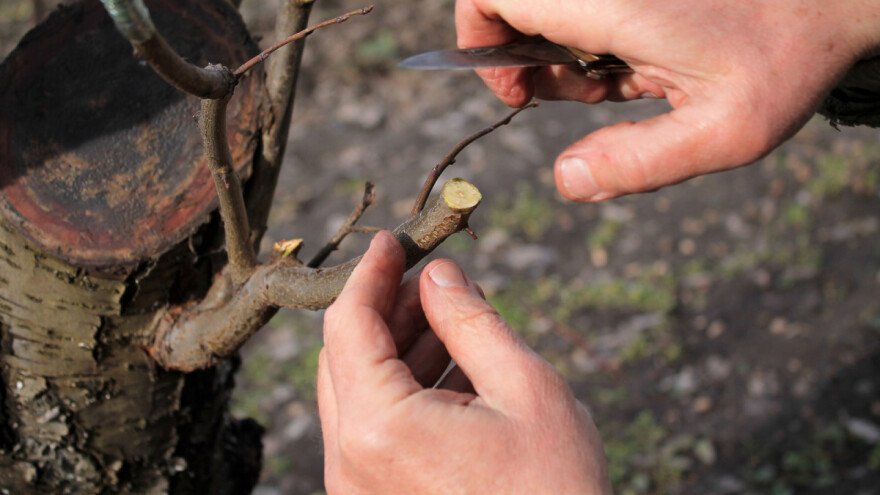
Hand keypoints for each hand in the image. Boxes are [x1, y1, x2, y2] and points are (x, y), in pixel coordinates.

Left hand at [318, 231, 611, 494]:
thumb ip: (472, 320)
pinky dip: (402, 387)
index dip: (369, 273)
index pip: (348, 323)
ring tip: (449, 317)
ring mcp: (359, 486)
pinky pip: (374, 427)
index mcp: (379, 427)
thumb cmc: (553, 492)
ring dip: (397, 345)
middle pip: (345, 356)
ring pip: (358, 391)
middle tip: (431, 279)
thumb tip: (439, 273)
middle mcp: (351, 460)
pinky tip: (449, 366)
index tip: (393, 241)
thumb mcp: (524, 389)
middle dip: (386, 308)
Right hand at [456, 0, 879, 200]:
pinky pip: (585, 14)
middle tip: (577, 98)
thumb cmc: (785, 57)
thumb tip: (566, 181)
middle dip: (525, 61)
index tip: (516, 91)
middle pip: (516, 5)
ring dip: (564, 59)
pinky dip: (594, 48)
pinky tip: (639, 71)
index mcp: (611, 3)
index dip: (479, 40)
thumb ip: (639, 162)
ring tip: (619, 88)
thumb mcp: (725, 133)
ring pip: (551, 13)